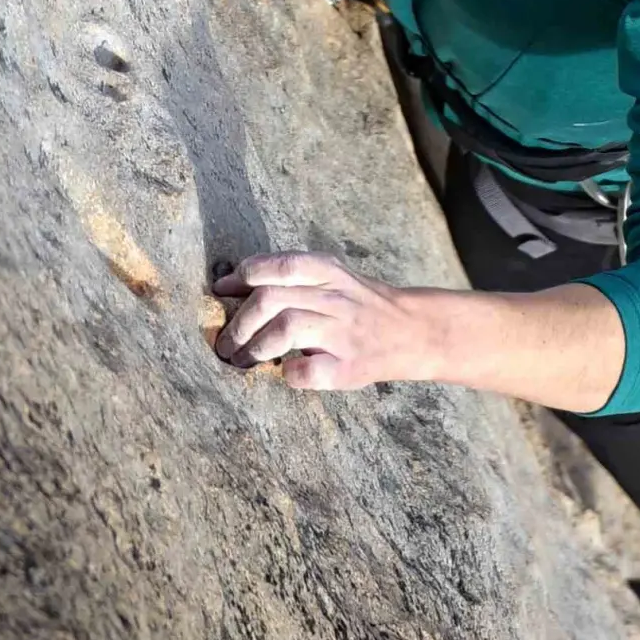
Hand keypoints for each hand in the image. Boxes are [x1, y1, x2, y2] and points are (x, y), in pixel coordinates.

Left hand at [209, 252, 428, 389]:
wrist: (417, 332)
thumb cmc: (363, 306)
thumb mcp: (335, 278)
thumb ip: (295, 279)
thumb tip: (234, 286)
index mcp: (330, 273)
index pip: (280, 265)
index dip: (243, 276)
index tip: (222, 290)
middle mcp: (336, 298)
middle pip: (272, 299)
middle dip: (238, 323)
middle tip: (225, 343)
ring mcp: (344, 333)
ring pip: (286, 330)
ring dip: (254, 348)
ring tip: (241, 360)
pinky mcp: (350, 367)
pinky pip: (308, 372)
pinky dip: (290, 375)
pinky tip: (288, 373)